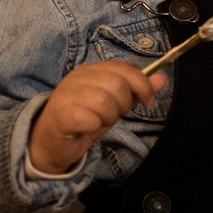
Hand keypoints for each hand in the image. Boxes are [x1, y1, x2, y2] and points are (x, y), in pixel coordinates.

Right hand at [31, 61, 163, 174]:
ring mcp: (66, 94)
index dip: (141, 85)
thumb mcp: (114, 105)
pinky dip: (93, 126)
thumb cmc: (83, 121)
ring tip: (96, 123)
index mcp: (91, 71)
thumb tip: (162, 78)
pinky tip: (85, 129)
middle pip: (117, 85)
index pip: (123, 69)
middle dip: (122, 106)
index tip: (148, 101)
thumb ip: (136, 91)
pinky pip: (88, 118)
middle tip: (110, 117)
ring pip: (104, 101)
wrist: (50, 144)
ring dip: (107, 118)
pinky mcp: (60, 114)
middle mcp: (77, 78)